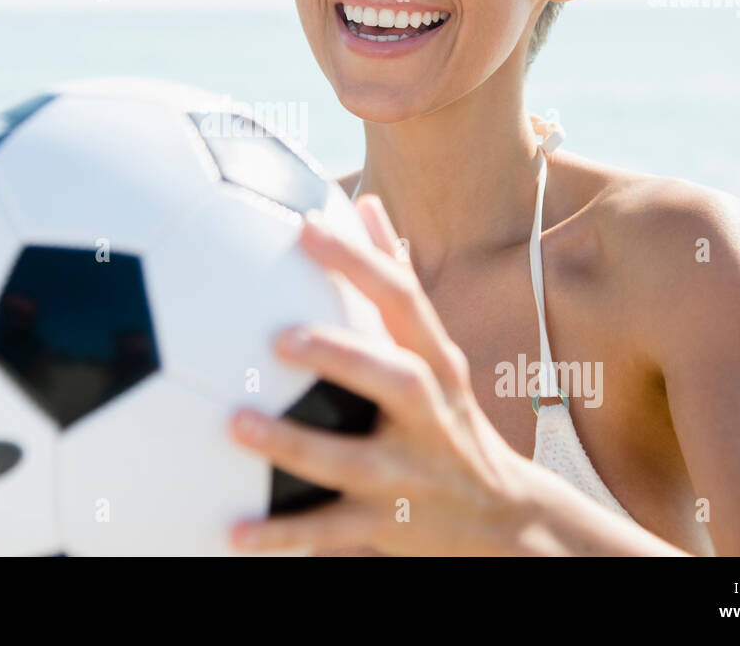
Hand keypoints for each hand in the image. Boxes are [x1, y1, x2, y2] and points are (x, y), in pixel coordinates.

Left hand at [227, 195, 531, 555]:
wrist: (508, 521)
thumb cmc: (450, 416)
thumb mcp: (435, 351)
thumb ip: (396, 281)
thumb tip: (365, 204)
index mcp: (436, 366)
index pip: (404, 301)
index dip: (358, 261)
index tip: (305, 227)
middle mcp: (429, 417)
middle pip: (395, 380)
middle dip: (342, 356)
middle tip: (280, 338)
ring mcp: (409, 476)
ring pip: (353, 460)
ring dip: (295, 443)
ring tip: (237, 424)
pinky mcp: (388, 528)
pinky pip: (330, 535)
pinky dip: (282, 535)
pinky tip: (232, 533)